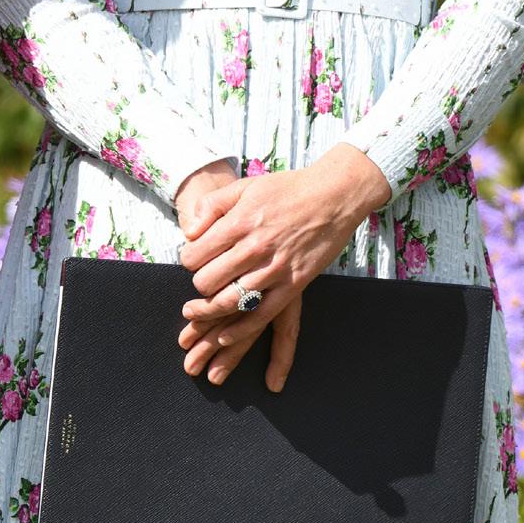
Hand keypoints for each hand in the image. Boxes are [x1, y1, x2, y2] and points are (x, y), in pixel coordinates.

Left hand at [174, 145, 391, 388]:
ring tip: (197, 311)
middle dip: (198, 284)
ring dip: (208, 311)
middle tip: (204, 281)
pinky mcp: (293, 285)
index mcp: (239, 223)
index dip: (189, 260)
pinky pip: (260, 316)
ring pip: (228, 303)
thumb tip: (189, 233)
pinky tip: (225, 336)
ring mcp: (275, 269)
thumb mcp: (244, 186)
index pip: (195, 256)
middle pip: (206, 282)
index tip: (195, 260)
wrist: (335, 195)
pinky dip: (239, 330)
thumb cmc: (288, 189)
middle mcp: (254, 248)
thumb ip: (211, 205)